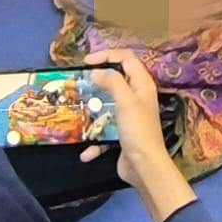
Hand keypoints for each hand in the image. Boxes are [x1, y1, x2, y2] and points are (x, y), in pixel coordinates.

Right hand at [83, 50, 195, 221]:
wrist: (145, 167)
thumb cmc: (138, 131)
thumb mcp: (126, 102)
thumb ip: (112, 83)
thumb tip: (97, 72)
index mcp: (142, 84)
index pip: (126, 58)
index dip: (107, 54)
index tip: (86, 62)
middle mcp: (137, 96)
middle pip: (116, 80)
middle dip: (97, 81)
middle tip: (79, 83)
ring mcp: (130, 115)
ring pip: (107, 105)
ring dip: (92, 111)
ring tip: (77, 112)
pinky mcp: (122, 132)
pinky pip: (105, 130)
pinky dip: (95, 140)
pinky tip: (87, 152)